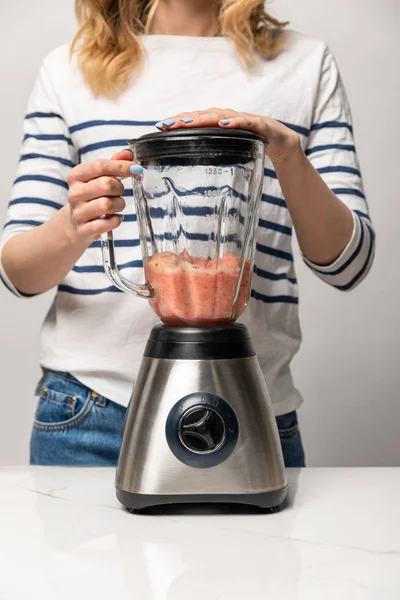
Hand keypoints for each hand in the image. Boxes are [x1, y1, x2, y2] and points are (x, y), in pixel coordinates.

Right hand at [67, 150, 137, 242]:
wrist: (75, 224)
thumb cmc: (91, 196)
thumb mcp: (97, 177)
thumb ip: (113, 164)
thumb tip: (129, 154)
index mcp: (76, 176)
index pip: (100, 166)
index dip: (121, 166)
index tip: (136, 168)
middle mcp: (75, 193)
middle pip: (106, 184)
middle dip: (120, 188)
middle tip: (119, 192)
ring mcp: (78, 212)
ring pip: (108, 204)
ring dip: (119, 204)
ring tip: (116, 206)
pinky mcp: (84, 230)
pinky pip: (108, 223)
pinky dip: (116, 220)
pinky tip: (114, 218)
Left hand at [155, 108, 299, 163]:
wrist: (279, 141)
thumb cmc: (249, 144)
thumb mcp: (226, 149)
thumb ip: (210, 153)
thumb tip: (187, 165)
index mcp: (217, 123)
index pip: (193, 121)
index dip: (176, 122)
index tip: (158, 127)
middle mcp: (226, 117)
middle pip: (201, 116)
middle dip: (183, 120)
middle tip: (166, 125)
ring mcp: (241, 119)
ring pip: (219, 116)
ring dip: (202, 119)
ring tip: (187, 123)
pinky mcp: (257, 124)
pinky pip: (244, 122)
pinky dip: (234, 122)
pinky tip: (224, 124)